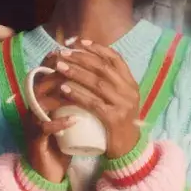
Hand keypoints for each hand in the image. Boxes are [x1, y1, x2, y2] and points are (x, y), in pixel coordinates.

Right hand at [24, 66, 79, 183]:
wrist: (50, 169)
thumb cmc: (63, 138)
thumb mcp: (71, 113)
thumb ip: (79, 96)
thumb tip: (99, 76)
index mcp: (42, 97)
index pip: (46, 72)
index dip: (61, 61)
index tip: (81, 57)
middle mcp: (34, 106)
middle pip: (44, 82)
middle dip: (64, 75)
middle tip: (86, 73)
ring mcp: (33, 122)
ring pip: (43, 102)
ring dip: (63, 97)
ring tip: (83, 95)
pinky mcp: (35, 139)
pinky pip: (45, 128)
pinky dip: (60, 123)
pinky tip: (74, 121)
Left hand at [50, 42, 141, 159]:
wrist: (127, 148)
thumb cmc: (118, 122)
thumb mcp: (120, 99)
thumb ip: (110, 84)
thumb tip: (88, 62)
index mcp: (131, 84)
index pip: (116, 59)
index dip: (97, 48)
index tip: (79, 42)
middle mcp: (130, 92)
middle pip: (103, 68)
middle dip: (81, 58)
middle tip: (63, 53)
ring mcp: (123, 105)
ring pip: (97, 83)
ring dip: (76, 73)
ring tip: (59, 67)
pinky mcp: (113, 118)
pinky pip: (93, 102)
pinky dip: (77, 94)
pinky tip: (64, 88)